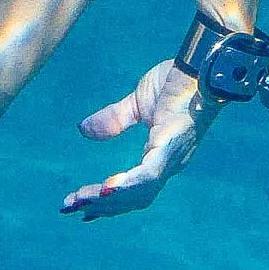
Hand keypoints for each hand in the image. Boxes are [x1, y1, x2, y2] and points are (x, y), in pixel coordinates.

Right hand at [60, 59, 215, 220]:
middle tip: (68, 207)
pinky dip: (127, 185)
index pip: (134, 189)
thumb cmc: (178, 80)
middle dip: (100, 206)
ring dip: (107, 200)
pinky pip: (149, 174)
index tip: (80, 208)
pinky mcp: (171, 145)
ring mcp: (172, 157)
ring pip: (138, 192)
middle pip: (133, 197)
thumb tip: (82, 130)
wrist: (200, 62)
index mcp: (162, 157)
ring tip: (80, 201)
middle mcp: (168, 164)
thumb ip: (114, 120)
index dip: (108, 201)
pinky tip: (105, 190)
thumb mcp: (137, 103)